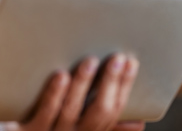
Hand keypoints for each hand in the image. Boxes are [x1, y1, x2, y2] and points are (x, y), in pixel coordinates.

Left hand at [7, 54, 142, 130]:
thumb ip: (106, 125)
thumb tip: (137, 123)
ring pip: (71, 110)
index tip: (130, 62)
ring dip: (83, 84)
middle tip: (116, 58)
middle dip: (109, 84)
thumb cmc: (53, 129)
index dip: (124, 87)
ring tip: (90, 61)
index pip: (114, 110)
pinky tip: (61, 75)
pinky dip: (54, 94)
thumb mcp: (83, 129)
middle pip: (99, 112)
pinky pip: (44, 113)